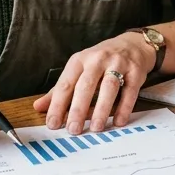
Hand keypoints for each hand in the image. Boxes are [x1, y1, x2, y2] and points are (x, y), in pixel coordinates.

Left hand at [33, 32, 155, 134]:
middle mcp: (98, 59)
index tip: (53, 124)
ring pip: (109, 87)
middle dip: (78, 109)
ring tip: (96, 128)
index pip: (65, 84)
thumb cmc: (101, 61)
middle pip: (86, 85)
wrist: (132, 45)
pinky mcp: (135, 71)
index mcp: (79, 60)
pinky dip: (124, 107)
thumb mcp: (78, 69)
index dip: (58, 105)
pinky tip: (118, 121)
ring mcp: (118, 64)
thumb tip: (38, 107)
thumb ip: (60, 89)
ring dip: (102, 109)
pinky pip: (130, 91)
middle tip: (73, 129)